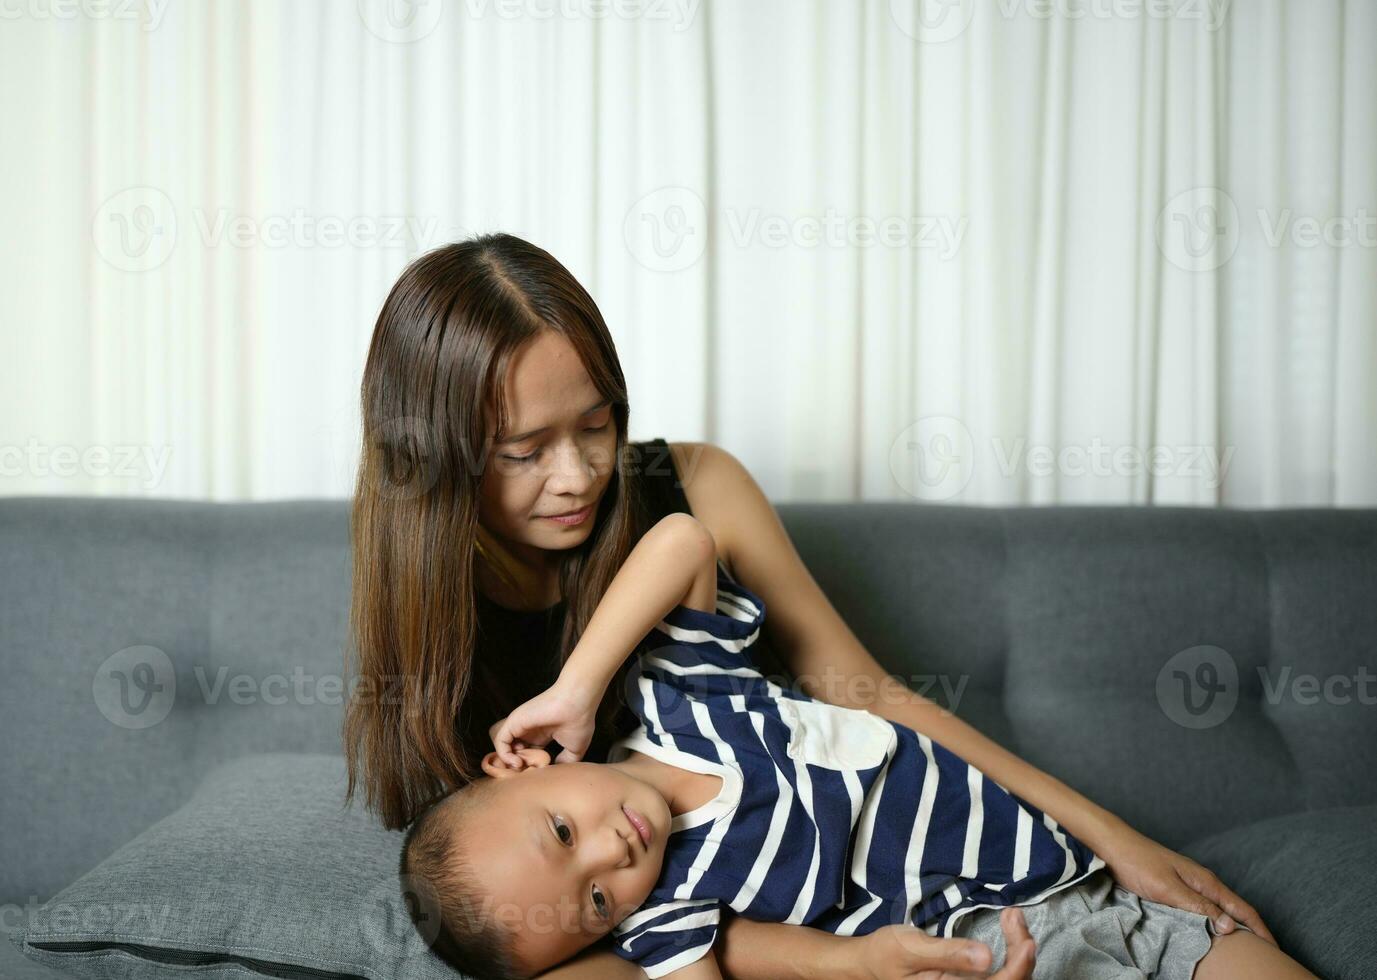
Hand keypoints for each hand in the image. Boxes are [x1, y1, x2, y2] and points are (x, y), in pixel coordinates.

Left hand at [490, 678, 600, 766]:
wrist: (576, 703)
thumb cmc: (579, 722)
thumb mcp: (575, 749)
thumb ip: (565, 762)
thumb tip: (555, 771)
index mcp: (541, 735)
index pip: (528, 753)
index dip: (530, 767)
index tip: (536, 776)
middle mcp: (529, 730)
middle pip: (515, 752)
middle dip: (518, 767)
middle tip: (525, 776)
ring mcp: (520, 726)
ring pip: (505, 747)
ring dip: (510, 762)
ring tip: (522, 770)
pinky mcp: (514, 722)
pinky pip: (501, 741)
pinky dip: (504, 755)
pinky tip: (517, 762)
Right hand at [852, 907, 1035, 979]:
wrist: (870, 963)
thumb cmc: (887, 953)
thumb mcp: (912, 948)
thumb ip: (949, 954)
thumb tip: (988, 956)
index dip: (1019, 966)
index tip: (1025, 937)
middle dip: (1022, 953)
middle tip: (1014, 916)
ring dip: (1019, 952)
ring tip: (1013, 919)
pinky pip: (1001, 976)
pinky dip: (1011, 954)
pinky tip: (1009, 931)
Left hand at [1092, 818, 1278, 946]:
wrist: (1113, 844)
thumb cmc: (1137, 862)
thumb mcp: (1167, 888)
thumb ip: (1198, 906)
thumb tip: (1230, 927)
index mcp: (1206, 882)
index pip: (1243, 910)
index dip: (1261, 931)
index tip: (1275, 951)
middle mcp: (1203, 883)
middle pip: (1236, 911)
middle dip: (1252, 933)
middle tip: (1262, 957)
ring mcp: (1190, 885)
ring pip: (1219, 911)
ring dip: (1232, 929)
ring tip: (1241, 951)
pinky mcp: (1177, 888)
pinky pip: (1203, 909)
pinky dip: (1213, 923)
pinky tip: (1210, 934)